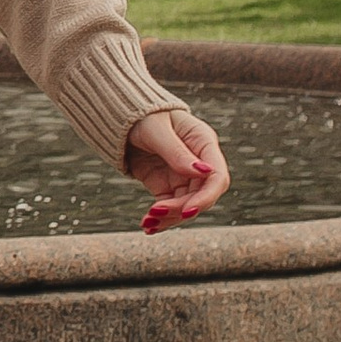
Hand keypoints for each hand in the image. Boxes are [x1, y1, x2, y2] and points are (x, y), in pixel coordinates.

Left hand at [125, 104, 227, 231]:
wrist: (123, 116)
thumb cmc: (144, 115)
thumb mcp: (157, 131)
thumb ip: (177, 152)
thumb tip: (202, 173)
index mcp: (204, 143)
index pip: (217, 177)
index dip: (206, 197)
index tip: (187, 210)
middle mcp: (199, 163)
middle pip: (201, 196)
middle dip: (181, 209)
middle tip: (155, 213)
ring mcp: (183, 176)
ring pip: (185, 205)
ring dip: (169, 217)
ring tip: (147, 222)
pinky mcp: (167, 185)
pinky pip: (169, 206)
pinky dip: (160, 218)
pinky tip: (147, 226)